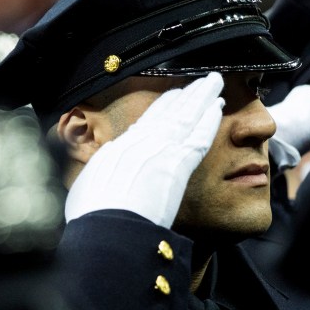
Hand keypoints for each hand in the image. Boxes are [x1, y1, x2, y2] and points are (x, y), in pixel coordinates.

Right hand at [65, 72, 224, 226]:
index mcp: (121, 147)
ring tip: (214, 83)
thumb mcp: (92, 183)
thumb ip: (106, 167)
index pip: (148, 119)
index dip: (164, 105)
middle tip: (202, 81)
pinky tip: (217, 108)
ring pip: (187, 116)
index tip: (175, 94)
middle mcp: (142, 143)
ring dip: (202, 98)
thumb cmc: (95, 214)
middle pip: (171, 112)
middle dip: (188, 94)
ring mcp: (161, 151)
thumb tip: (111, 156)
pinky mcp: (178, 166)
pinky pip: (198, 136)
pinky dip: (208, 120)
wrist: (107, 228)